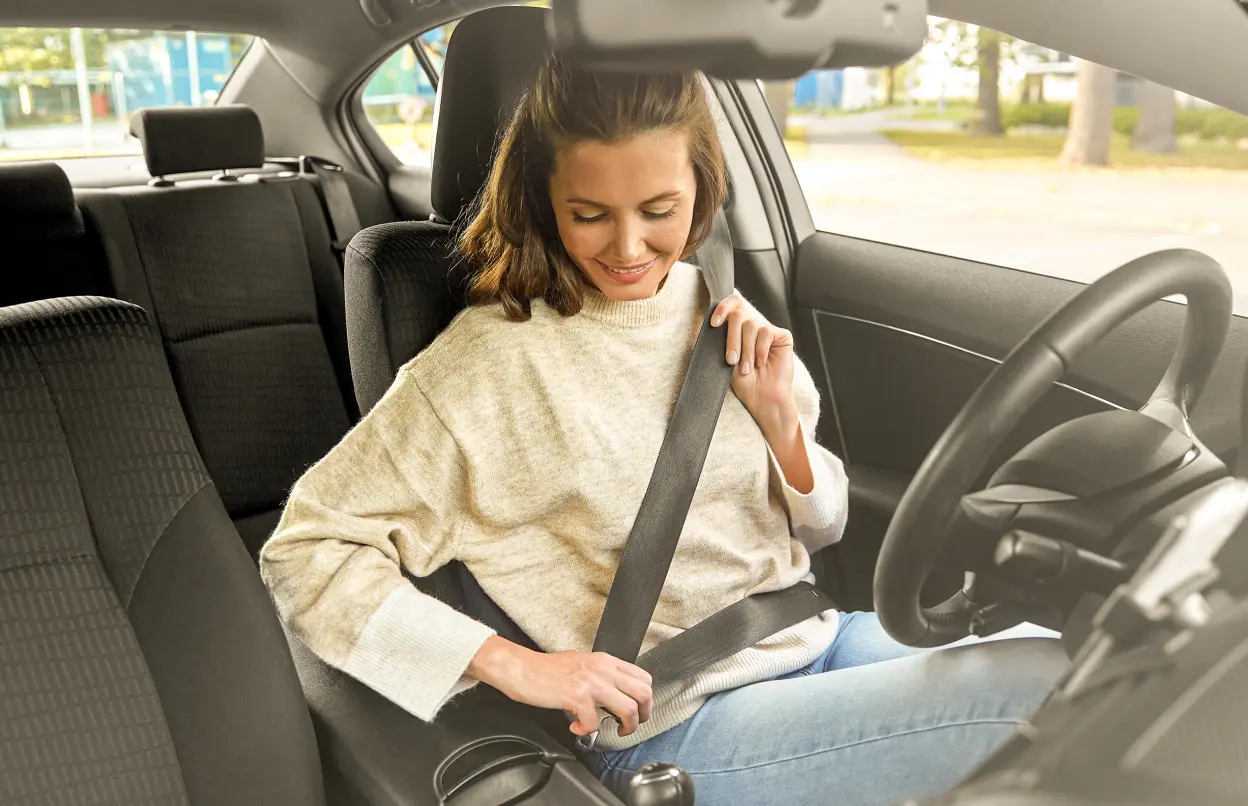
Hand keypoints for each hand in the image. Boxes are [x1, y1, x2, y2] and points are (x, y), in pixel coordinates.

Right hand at [468, 636, 652, 735]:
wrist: (520, 668)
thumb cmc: (545, 668)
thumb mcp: (581, 663)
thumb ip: (601, 675)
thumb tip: (614, 692)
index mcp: (605, 661)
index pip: (643, 678)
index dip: (645, 700)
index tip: (637, 712)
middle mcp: (602, 669)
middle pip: (643, 694)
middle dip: (642, 716)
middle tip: (628, 726)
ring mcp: (591, 682)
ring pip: (628, 709)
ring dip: (624, 727)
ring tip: (611, 730)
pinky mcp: (576, 696)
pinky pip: (594, 722)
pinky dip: (587, 730)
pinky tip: (576, 726)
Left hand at [711, 293, 797, 434]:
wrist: (761, 397)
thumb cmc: (743, 381)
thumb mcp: (725, 359)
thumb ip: (720, 339)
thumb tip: (708, 323)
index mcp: (737, 328)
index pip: (732, 305)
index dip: (722, 308)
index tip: (714, 323)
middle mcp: (752, 325)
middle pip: (738, 315)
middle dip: (732, 339)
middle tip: (731, 361)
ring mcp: (767, 329)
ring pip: (751, 325)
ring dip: (746, 349)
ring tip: (746, 368)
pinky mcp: (782, 336)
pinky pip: (766, 333)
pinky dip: (760, 350)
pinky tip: (761, 362)